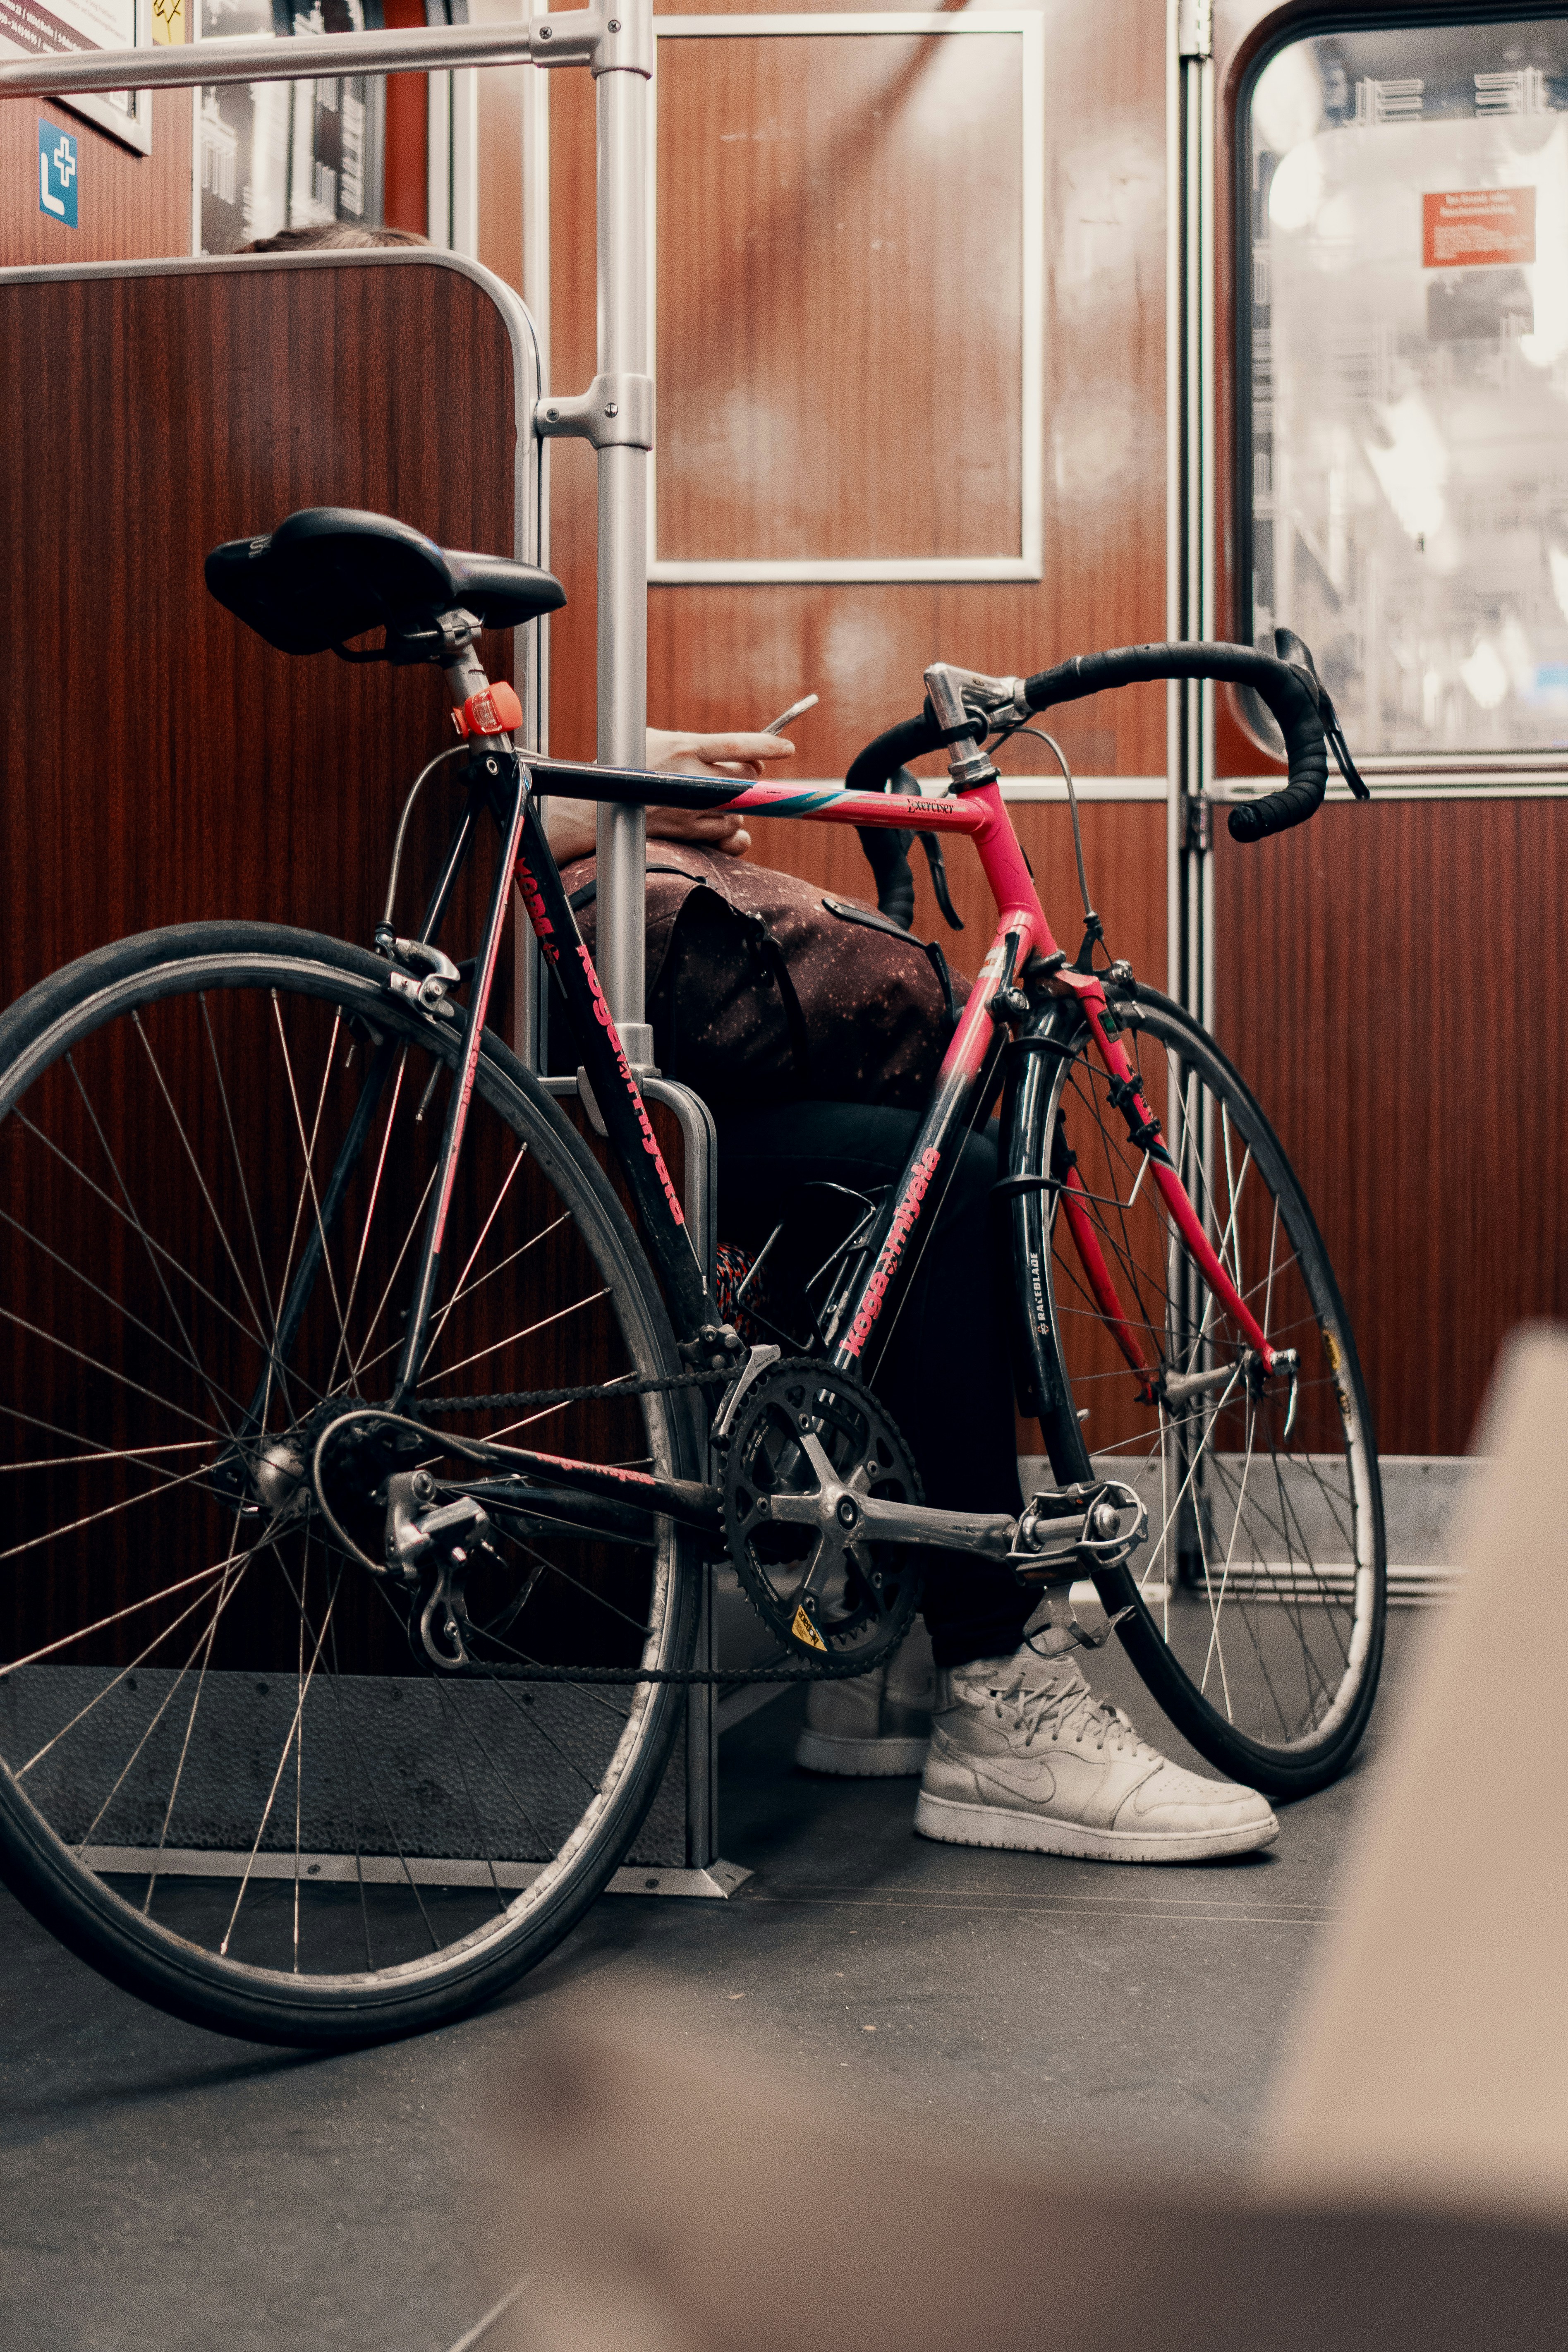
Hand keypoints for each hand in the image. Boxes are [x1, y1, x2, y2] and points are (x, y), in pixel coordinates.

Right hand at [643, 729, 794, 858]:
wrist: (599, 806)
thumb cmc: (630, 766)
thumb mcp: (658, 740)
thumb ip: (698, 745)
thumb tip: (745, 759)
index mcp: (684, 747)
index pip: (736, 745)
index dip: (766, 747)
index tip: (787, 750)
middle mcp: (689, 778)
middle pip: (744, 778)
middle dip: (748, 777)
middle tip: (740, 775)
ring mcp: (689, 808)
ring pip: (738, 807)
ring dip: (735, 804)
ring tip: (711, 797)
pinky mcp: (687, 832)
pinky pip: (727, 832)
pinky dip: (729, 828)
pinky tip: (715, 819)